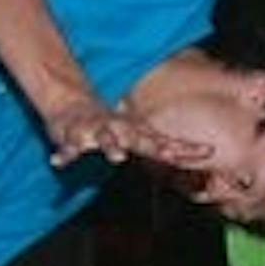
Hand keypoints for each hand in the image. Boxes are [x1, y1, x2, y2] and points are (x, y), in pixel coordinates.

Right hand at [45, 98, 209, 169]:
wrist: (71, 102)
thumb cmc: (109, 124)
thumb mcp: (137, 133)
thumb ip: (162, 146)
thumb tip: (199, 153)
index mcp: (135, 132)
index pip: (164, 142)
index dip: (183, 148)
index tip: (207, 152)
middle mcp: (118, 130)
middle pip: (138, 138)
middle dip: (152, 145)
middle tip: (170, 154)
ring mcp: (95, 131)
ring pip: (105, 139)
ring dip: (111, 146)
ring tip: (116, 156)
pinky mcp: (71, 135)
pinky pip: (68, 147)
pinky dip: (64, 155)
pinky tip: (58, 162)